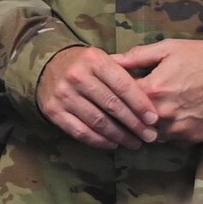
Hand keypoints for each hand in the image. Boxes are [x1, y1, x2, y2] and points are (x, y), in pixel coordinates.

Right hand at [36, 46, 160, 149]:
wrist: (48, 65)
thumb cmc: (85, 65)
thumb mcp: (103, 59)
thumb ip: (124, 74)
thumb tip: (151, 102)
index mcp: (94, 60)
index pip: (123, 85)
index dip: (140, 104)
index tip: (154, 119)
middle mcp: (77, 76)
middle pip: (112, 105)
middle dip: (134, 124)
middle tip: (149, 136)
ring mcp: (63, 94)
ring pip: (98, 121)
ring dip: (119, 136)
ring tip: (134, 143)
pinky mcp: (53, 111)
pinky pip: (81, 132)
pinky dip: (99, 141)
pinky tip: (112, 144)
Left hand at [110, 39, 202, 144]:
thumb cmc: (200, 57)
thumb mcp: (167, 49)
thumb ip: (136, 57)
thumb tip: (110, 60)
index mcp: (151, 89)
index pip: (120, 98)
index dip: (116, 94)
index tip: (114, 92)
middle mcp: (161, 114)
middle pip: (132, 121)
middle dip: (128, 115)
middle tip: (126, 108)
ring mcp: (177, 128)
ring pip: (150, 134)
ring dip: (146, 127)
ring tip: (146, 117)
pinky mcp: (192, 138)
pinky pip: (170, 139)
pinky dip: (165, 132)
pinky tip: (168, 121)